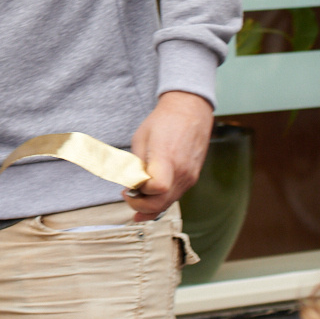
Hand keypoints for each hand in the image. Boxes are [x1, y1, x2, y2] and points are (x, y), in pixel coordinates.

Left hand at [127, 90, 212, 219]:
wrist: (189, 112)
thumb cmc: (164, 122)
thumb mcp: (141, 138)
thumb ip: (136, 164)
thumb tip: (130, 184)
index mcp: (167, 157)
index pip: (158, 187)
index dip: (142, 190)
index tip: (131, 184)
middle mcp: (182, 171)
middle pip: (162, 202)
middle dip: (141, 206)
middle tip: (128, 197)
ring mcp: (189, 177)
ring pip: (168, 203)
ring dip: (150, 206)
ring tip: (135, 198)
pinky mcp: (191, 179)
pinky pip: (174, 196)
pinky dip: (161, 201)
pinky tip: (149, 200)